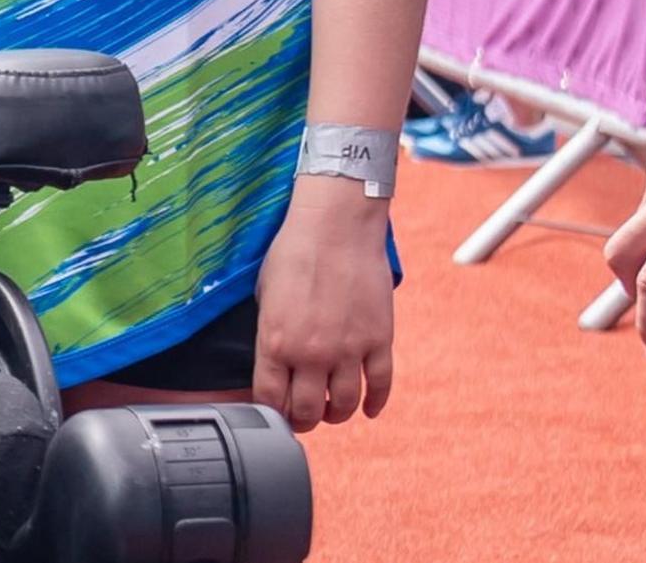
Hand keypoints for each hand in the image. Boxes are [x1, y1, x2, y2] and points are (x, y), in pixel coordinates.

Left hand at [252, 180, 395, 428]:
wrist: (336, 225)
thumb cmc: (294, 252)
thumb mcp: (264, 295)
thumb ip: (270, 334)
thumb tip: (273, 364)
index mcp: (275, 342)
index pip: (271, 400)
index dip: (272, 413)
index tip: (276, 412)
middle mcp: (312, 353)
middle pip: (308, 412)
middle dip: (303, 420)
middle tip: (304, 415)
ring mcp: (349, 349)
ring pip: (345, 405)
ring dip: (337, 414)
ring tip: (332, 410)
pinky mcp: (379, 339)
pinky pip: (381, 385)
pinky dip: (375, 403)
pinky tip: (368, 409)